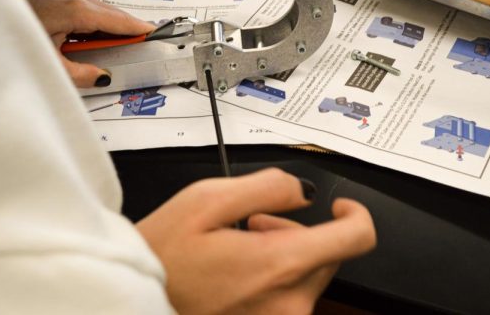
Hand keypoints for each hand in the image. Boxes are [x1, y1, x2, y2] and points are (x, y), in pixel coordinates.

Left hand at [27, 0, 153, 87]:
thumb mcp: (50, 64)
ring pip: (103, 12)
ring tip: (132, 41)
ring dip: (116, 26)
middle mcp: (78, 2)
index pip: (118, 21)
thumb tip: (104, 77)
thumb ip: (80, 74)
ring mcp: (69, 1)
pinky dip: (102, 25)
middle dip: (131, 27)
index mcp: (79, 13)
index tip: (159, 34)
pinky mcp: (62, 5)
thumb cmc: (16, 39)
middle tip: (151, 40)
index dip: (138, 29)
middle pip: (113, 14)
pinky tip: (104, 38)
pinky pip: (91, 14)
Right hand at [137, 168, 375, 313]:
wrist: (132, 302)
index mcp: (281, 265)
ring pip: (306, 278)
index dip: (355, 214)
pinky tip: (237, 275)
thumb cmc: (162, 254)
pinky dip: (272, 282)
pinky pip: (288, 302)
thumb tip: (303, 191)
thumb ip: (267, 186)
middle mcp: (289, 304)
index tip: (341, 207)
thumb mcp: (206, 198)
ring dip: (283, 257)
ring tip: (238, 248)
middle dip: (297, 232)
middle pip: (326, 257)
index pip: (357, 239)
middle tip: (253, 224)